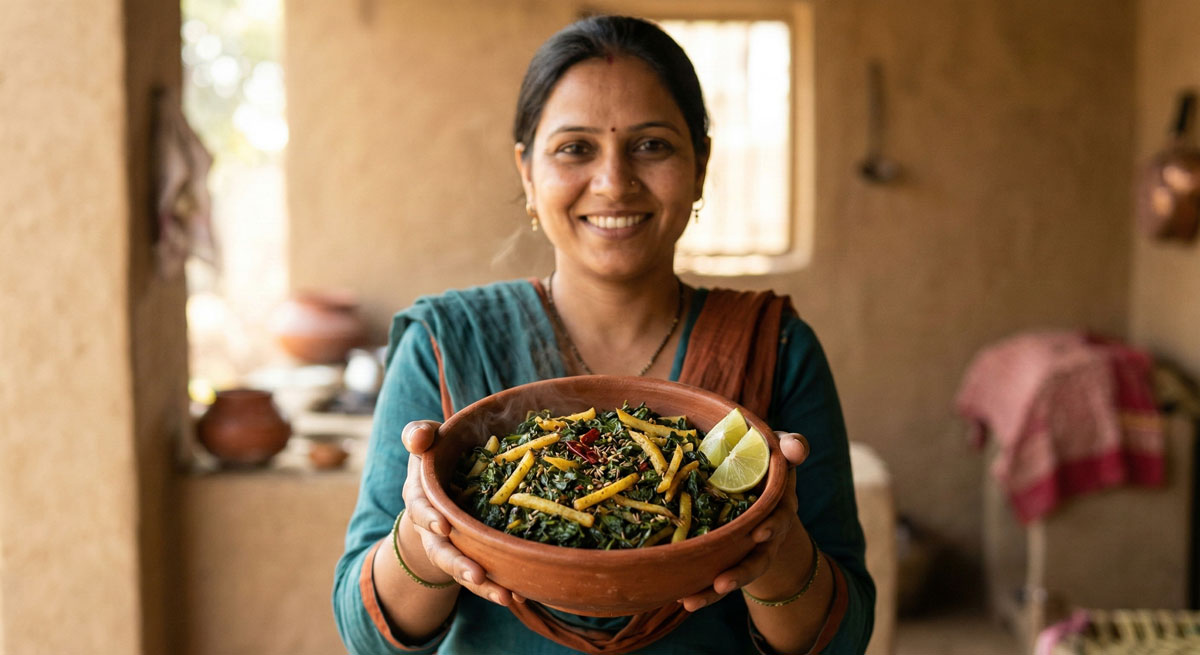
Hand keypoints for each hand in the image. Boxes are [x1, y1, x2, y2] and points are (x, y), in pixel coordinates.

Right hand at [399, 420, 522, 605]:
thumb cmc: (438, 457)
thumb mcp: (427, 441)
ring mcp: (453, 546)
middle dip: (458, 564)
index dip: (429, 518)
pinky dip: (499, 587)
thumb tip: (419, 438)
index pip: (420, 509)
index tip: (444, 525)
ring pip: (463, 570)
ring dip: (482, 586)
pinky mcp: (474, 555)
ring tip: (505, 596)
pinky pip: (484, 576)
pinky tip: (520, 595)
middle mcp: (433, 528)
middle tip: (476, 574)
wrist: (443, 486)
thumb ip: (419, 434)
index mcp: (421, 498)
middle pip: (441, 551)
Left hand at [678, 432, 810, 611]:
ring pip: (735, 574)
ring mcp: (747, 548)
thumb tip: (795, 449)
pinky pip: (715, 577)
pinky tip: (681, 599)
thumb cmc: (765, 460)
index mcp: (779, 505)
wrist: (758, 484)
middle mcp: (767, 532)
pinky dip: (700, 591)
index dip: (773, 524)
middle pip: (758, 558)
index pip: (780, 516)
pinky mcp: (728, 556)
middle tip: (722, 583)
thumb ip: (791, 445)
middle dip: (741, 572)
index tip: (760, 531)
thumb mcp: (779, 448)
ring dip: (714, 591)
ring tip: (691, 601)